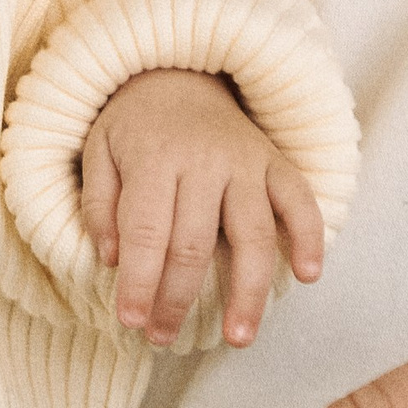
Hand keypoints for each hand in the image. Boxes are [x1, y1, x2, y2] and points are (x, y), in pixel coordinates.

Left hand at [78, 68, 324, 348]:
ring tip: (239, 338)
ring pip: (254, 235)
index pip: (147, 232)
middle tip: (163, 339)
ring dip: (248, 292)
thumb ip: (99, 204)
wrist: (179, 68)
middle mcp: (205, 160)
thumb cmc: (133, 123)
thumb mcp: (97, 150)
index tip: (131, 322)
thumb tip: (111, 259)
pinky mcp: (276, 162)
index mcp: (154, 157)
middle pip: (195, 243)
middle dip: (178, 299)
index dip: (140, 282)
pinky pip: (300, 202)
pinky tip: (308, 276)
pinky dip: (310, 237)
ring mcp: (246, 161)